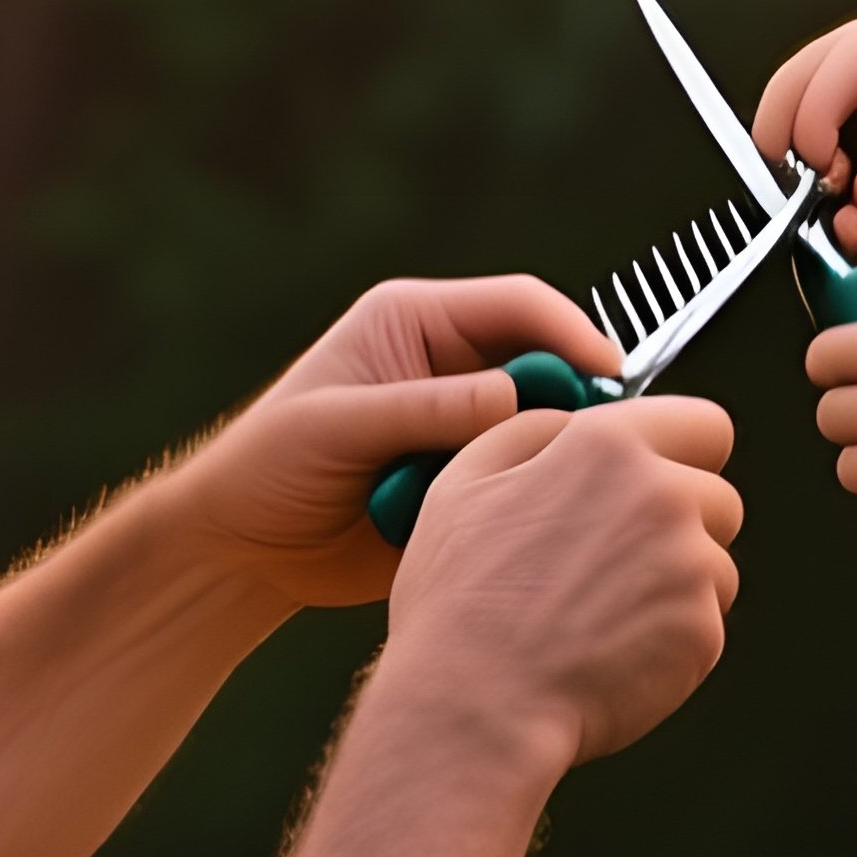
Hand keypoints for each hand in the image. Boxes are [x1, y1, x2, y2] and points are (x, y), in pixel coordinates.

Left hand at [162, 276, 620, 609]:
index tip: (611, 373)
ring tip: (547, 488)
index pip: (519, 306)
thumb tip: (514, 393)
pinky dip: (531, 496)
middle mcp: (451, 366)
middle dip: (574, 399)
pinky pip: (525, 480)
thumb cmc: (267, 467)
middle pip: (547, 364)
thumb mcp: (337, 426)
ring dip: (548, 453)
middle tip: (595, 445)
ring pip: (544, 427)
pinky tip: (529, 522)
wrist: (245, 550)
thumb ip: (425, 408)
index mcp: (416, 323)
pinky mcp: (470, 478)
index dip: (572, 333)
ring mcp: (464, 425)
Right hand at [386, 397, 741, 767]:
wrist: (474, 707)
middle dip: (683, 523)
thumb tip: (575, 422)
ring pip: (716, 564)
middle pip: (718, 498)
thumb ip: (534, 430)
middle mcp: (661, 497)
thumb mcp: (463, 483)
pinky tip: (612, 647)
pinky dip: (671, 637)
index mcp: (606, 447)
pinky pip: (705, 623)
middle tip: (616, 562)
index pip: (704, 424)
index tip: (663, 476)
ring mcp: (690, 566)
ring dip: (678, 584)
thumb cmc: (459, 607)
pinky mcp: (702, 632)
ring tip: (602, 612)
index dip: (685, 452)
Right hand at [752, 18, 856, 258]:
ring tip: (845, 199)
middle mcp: (833, 60)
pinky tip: (841, 204)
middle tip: (831, 191)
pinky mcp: (802, 132)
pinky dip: (799, 193)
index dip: (813, 130)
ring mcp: (813, 95)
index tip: (834, 175)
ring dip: (796, 180)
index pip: (815, 81)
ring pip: (770, 137)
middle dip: (793, 155)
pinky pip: (778, 164)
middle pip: (778, 101)